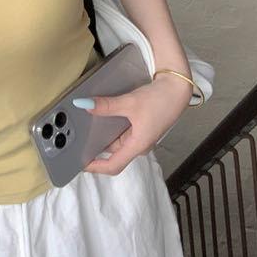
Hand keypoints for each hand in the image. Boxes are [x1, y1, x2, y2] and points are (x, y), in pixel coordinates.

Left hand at [77, 74, 192, 175]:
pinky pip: (124, 134)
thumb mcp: (130, 102)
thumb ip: (106, 105)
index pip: (113, 166)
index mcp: (137, 145)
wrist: (178, 88)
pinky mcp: (143, 128)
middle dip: (97, 151)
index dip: (96, 167)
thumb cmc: (159, 99)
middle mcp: (139, 145)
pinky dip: (112, 130)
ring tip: (86, 129)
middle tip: (78, 143)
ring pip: (118, 143)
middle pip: (114, 155)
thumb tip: (84, 105)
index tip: (80, 164)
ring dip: (104, 138)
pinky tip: (103, 119)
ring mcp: (141, 137)